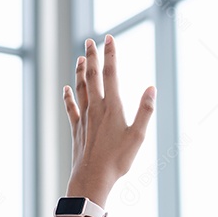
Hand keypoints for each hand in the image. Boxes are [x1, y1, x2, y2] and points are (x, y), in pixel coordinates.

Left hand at [62, 36, 155, 204]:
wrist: (92, 179)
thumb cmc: (117, 160)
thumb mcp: (138, 137)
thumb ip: (145, 111)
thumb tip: (151, 88)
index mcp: (112, 107)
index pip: (111, 74)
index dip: (110, 54)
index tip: (109, 38)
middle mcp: (95, 108)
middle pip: (91, 76)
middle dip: (91, 57)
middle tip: (90, 41)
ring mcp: (84, 118)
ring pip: (80, 88)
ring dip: (79, 71)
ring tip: (79, 57)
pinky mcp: (76, 129)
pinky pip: (71, 108)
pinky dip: (68, 96)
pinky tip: (66, 88)